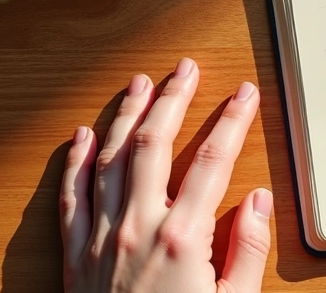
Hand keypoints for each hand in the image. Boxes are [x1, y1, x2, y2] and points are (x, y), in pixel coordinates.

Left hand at [59, 58, 271, 291]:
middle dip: (173, 99)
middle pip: (155, 145)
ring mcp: (101, 239)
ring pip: (110, 159)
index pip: (214, 161)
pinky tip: (84, 135)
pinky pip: (71, 197)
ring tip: (139, 83)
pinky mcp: (74, 256)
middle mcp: (138, 228)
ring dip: (125, 116)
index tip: (243, 94)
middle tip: (185, 68)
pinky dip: (75, 162)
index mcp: (183, 238)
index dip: (232, 120)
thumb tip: (255, 200)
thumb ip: (245, 250)